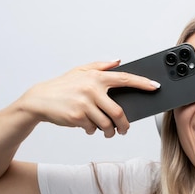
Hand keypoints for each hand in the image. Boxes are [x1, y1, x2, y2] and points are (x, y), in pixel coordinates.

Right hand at [16, 61, 159, 136]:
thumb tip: (118, 62)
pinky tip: (88, 126)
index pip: (125, 79)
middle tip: (125, 129)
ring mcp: (84, 104)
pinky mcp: (77, 117)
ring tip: (107, 132)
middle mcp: (92, 89)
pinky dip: (92, 130)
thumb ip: (100, 66)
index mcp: (96, 77)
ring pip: (106, 124)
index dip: (142, 83)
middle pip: (118, 112)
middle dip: (124, 125)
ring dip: (109, 131)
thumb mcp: (80, 71)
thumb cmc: (62, 86)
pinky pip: (92, 128)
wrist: (40, 100)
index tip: (155, 87)